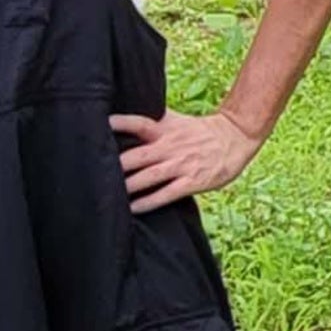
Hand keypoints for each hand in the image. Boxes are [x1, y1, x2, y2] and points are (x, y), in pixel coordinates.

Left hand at [112, 109, 259, 214]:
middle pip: (136, 156)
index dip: (119, 124)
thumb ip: (154, 125)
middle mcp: (170, 146)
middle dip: (115, 167)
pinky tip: (133, 208)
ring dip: (127, 187)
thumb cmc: (200, 132)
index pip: (137, 123)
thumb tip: (126, 130)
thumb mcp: (176, 121)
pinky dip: (148, 202)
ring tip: (108, 196)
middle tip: (95, 176)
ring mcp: (181, 164)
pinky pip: (165, 194)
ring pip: (148, 177)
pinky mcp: (192, 181)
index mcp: (165, 128)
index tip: (99, 128)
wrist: (236, 136)